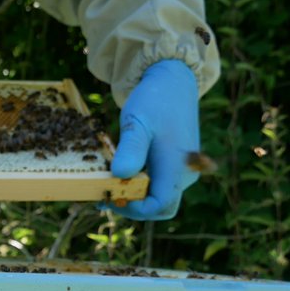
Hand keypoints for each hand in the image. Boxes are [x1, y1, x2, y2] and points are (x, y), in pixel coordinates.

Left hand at [102, 59, 200, 221]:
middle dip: (133, 206)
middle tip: (106, 195)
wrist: (173, 81)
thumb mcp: (137, 122)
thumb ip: (131, 149)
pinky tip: (119, 174)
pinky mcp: (175, 165)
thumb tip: (120, 175)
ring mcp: (181, 171)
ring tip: (108, 184)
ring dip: (134, 196)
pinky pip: (158, 184)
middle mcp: (183, 174)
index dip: (133, 209)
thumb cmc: (155, 100)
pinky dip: (138, 185)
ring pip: (158, 197)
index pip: (158, 206)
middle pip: (159, 207)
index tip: (110, 197)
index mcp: (177, 167)